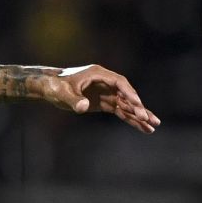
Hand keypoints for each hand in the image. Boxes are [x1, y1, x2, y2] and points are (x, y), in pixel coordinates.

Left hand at [39, 65, 160, 132]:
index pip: (120, 83)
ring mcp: (106, 93)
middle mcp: (106, 83)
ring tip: (153, 128)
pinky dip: (130, 119)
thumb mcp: (62, 92)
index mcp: (99, 74)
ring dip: (139, 116)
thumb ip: (73, 100)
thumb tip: (83, 107)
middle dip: (138, 108)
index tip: (138, 105)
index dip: (129, 94)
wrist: (49, 87)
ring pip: (126, 105)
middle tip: (150, 120)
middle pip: (127, 95)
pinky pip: (120, 111)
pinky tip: (141, 127)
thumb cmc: (55, 86)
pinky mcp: (103, 103)